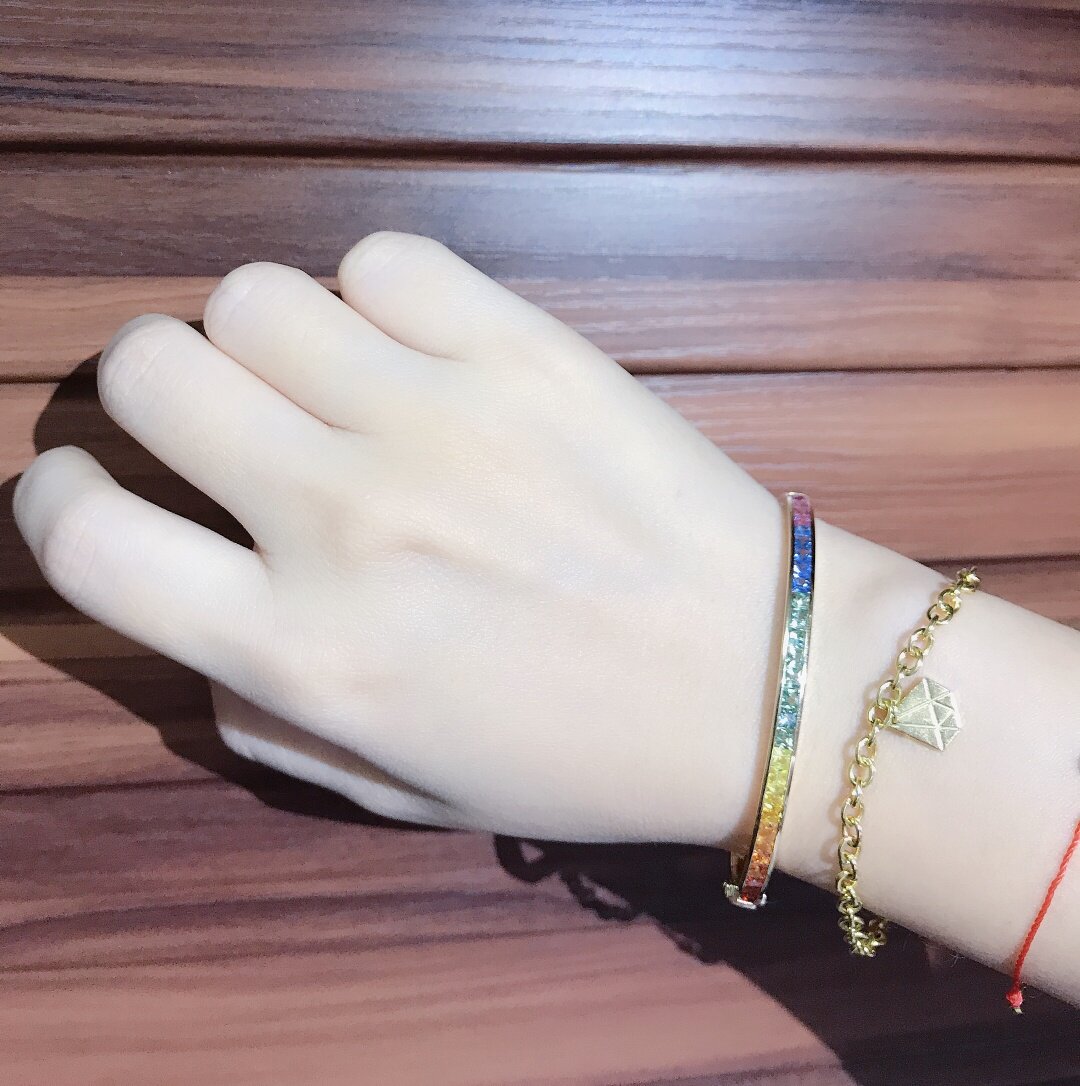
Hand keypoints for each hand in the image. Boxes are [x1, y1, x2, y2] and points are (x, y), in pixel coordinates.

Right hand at [14, 233, 786, 843]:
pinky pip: (386, 259)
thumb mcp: (396, 787)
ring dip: (266, 340)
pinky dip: (378, 296)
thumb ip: (262, 713)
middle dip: (158, 392)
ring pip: (253, 295)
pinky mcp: (530, 351)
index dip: (58, 502)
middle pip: (151, 370)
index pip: (87, 539)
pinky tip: (425, 353)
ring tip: (333, 386)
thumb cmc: (578, 757)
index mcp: (309, 653)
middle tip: (223, 423)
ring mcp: (441, 420)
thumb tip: (196, 621)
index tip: (85, 495)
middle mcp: (349, 521)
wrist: (760, 689)